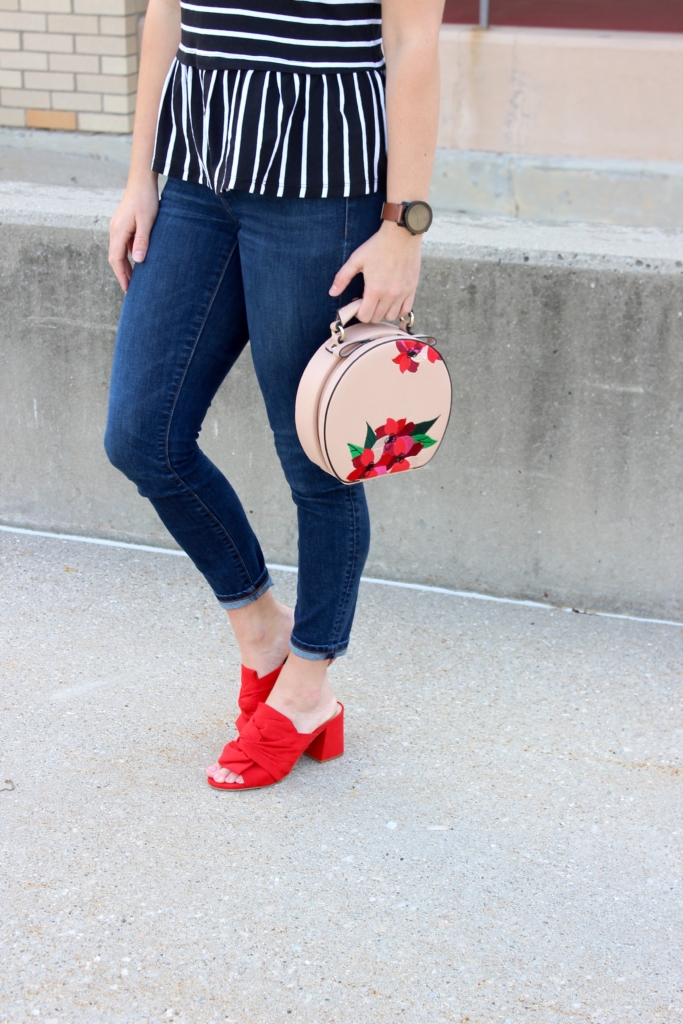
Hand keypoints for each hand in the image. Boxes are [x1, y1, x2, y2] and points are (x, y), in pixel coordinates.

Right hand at [108, 174, 159, 290]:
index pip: (116, 259)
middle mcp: (115, 230)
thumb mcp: (147, 221)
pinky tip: (137, 262)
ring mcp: (118, 227)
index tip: (127, 289)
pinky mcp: (123, 224)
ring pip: (118, 251)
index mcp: (118, 231)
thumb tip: (138, 260)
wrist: (141, 180)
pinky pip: (123, 244)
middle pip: (115, 257)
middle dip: (122, 274)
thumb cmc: (146, 199)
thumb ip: (142, 241)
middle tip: (129, 290)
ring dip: (124, 266)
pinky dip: (127, 256)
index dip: (121, 275)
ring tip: (133, 280)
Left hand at [329, 221, 421, 322]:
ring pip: (391, 317)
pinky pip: (405, 311)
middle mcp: (389, 295)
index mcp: (374, 290)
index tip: (358, 302)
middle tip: (367, 299)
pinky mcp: (411, 290)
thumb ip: (342, 277)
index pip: (365, 316)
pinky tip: (392, 301)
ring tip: (379, 300)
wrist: (401, 235)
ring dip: (383, 312)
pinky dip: (398, 310)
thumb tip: (332, 293)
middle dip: (369, 312)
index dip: (358, 312)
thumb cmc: (377, 246)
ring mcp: (402, 294)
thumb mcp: (356, 259)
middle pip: (376, 318)